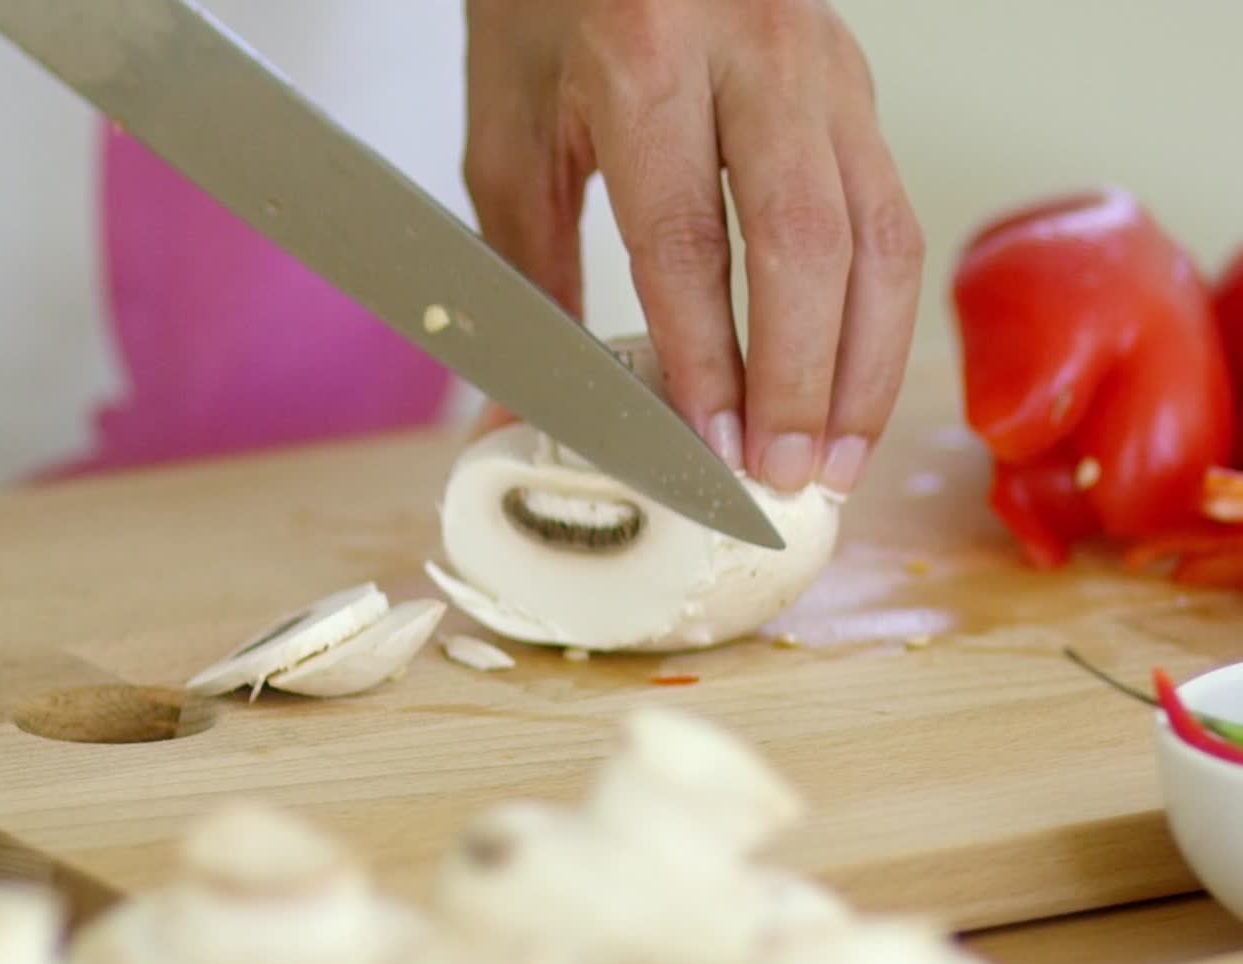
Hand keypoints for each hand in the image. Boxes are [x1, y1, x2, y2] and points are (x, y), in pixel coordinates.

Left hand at [463, 0, 923, 493]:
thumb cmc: (549, 4)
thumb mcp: (512, 132)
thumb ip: (526, 274)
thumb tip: (529, 407)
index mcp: (648, 53)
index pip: (689, 241)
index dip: (708, 364)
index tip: (711, 454)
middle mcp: (758, 50)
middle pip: (807, 246)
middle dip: (800, 383)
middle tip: (783, 478)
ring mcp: (826, 66)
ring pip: (880, 237)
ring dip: (864, 366)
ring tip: (836, 458)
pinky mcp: (857, 90)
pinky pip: (891, 218)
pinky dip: (880, 319)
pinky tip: (855, 386)